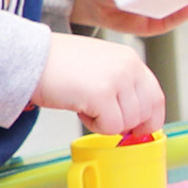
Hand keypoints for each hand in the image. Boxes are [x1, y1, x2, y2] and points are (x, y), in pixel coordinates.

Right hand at [34, 36, 165, 135]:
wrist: (31, 58)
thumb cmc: (59, 64)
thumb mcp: (101, 66)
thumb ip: (122, 85)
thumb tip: (137, 118)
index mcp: (130, 59)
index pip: (156, 97)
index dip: (149, 118)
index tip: (139, 130)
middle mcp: (128, 67)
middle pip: (145, 114)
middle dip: (124, 123)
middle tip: (100, 113)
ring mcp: (117, 79)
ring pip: (128, 123)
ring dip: (106, 122)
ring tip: (85, 104)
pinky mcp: (102, 94)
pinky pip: (111, 127)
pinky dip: (94, 125)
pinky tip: (80, 108)